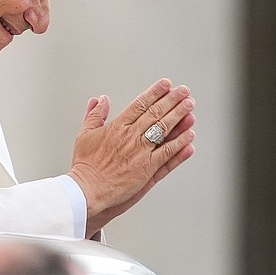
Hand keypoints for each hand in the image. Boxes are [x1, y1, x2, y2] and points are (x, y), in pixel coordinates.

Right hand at [69, 79, 195, 235]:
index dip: (155, 93)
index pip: (140, 104)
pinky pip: (167, 153)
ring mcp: (140, 152)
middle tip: (184, 91)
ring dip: (179, 116)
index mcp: (117, 126)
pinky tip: (190, 135)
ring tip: (190, 105)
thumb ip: (95, 115)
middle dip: (172, 100)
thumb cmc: (84, 165)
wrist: (87, 190)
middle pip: (156, 113)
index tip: (166, 84)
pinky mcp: (147, 168)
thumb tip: (100, 99)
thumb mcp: (85, 135)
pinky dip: (180, 143)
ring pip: (164, 129)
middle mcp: (131, 136)